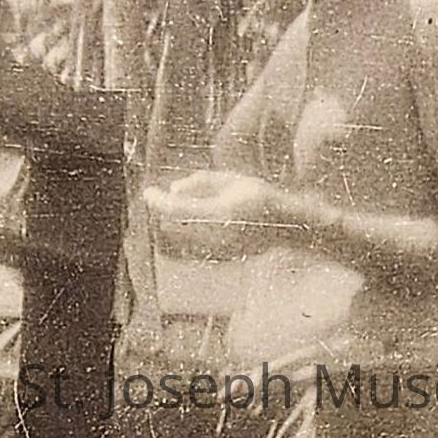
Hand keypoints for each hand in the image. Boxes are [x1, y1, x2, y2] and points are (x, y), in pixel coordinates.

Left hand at [141, 170, 293, 257]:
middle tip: (166, 196)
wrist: (289, 227)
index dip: (159, 201)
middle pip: (179, 223)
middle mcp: (218, 235)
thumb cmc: (261, 197)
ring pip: (186, 236)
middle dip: (171, 209)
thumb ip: (202, 182)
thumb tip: (174, 189)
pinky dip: (195, 231)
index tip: (148, 192)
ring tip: (196, 207)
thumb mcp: (233, 180)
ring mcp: (220, 250)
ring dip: (183, 221)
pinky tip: (208, 221)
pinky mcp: (222, 257)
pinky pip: (198, 244)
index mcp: (221, 212)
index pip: (179, 209)